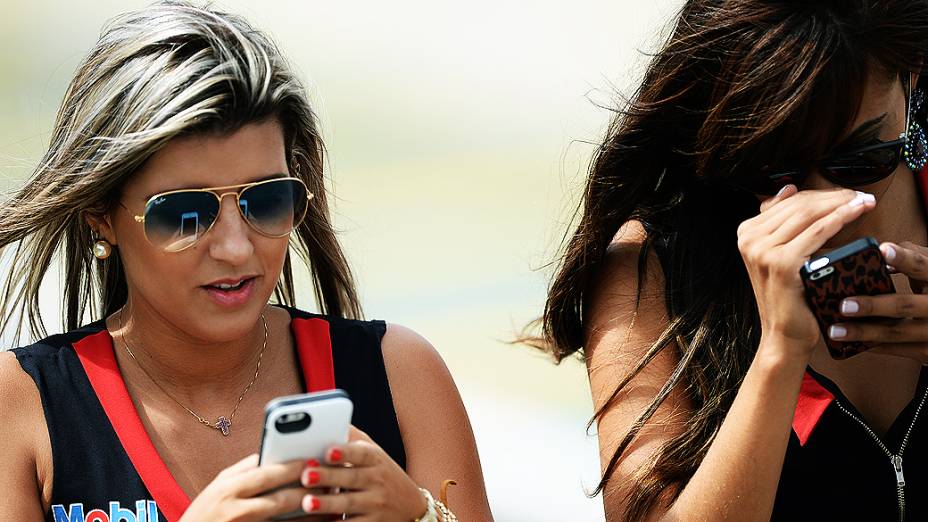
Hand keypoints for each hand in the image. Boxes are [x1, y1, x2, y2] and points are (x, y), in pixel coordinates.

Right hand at [180, 453, 318, 521]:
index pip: (266, 475)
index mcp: (228, 489)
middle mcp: (236, 510)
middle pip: (280, 499)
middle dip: (307, 489)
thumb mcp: (219, 485)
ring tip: (331, 503)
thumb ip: (246, 469)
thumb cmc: (206, 511)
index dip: (292, 468)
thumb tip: (275, 451)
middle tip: (330, 480)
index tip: (313, 460)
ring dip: (311, 513)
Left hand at [299, 427, 427, 520]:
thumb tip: (328, 421)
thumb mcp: (374, 453)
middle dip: (328, 477)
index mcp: (376, 459)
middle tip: (306, 476)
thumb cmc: (382, 474)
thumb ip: (352, 438)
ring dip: (327, 503)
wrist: (411, 507)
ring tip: (308, 503)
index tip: (329, 451)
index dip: (346, 452)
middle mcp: (378, 481)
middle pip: (351, 478)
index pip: (362, 453)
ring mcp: (376, 505)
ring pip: (349, 504)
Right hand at [737, 186, 876, 357]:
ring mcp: (762, 251)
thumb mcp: (776, 254)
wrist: (784, 332)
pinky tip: (856, 213)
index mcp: (746, 233)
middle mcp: (749, 239)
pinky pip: (817, 232)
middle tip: (860, 195)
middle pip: (798, 205)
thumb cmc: (788, 295)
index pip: (787, 202)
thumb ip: (779, 223)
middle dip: (833, 196)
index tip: (845, 193)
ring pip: (808, 215)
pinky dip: (840, 219)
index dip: (819, 193)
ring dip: (841, 204)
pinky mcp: (781, 263)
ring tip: (863, 202)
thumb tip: (788, 188)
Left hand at [827, 241, 927, 361]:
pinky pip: (899, 350)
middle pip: (905, 305)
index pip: (923, 266)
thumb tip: (880, 253)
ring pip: (897, 332)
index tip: (882, 251)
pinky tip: (851, 343)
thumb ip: (911, 258)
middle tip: (843, 305)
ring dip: (863, 332)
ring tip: (835, 330)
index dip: (904, 259)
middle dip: (873, 306)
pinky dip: (874, 345)